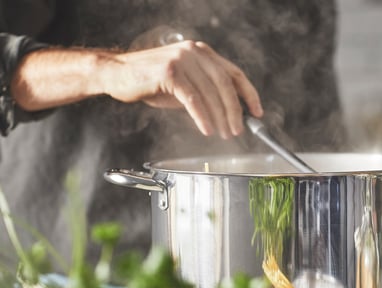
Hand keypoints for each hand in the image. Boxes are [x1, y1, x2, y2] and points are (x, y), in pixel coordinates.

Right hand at [106, 40, 262, 137]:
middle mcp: (195, 52)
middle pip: (225, 83)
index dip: (249, 94)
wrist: (117, 74)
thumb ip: (206, 92)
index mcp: (203, 53)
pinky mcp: (169, 72)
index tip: (257, 112)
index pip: (234, 73)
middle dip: (235, 110)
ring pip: (210, 93)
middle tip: (239, 130)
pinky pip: (192, 98)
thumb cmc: (151, 82)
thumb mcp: (185, 85)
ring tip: (225, 134)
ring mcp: (182, 59)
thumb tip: (230, 112)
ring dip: (220, 117)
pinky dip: (202, 116)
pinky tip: (207, 129)